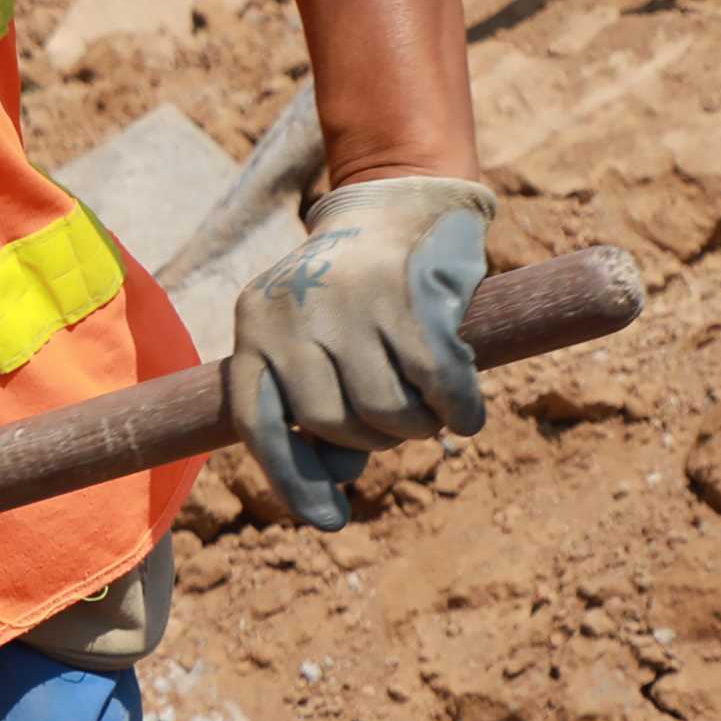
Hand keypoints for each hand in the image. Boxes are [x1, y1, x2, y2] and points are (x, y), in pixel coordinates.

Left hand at [225, 175, 495, 528]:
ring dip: (416, 427)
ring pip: (384, 411)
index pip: (257, 423)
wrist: (400, 199)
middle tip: (400, 424)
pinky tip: (466, 412)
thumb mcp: (315, 336)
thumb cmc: (357, 291)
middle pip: (330, 424)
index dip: (291, 481)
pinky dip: (458, 410)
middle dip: (372, 441)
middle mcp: (292, 315)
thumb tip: (337, 476)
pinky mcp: (409, 296)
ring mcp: (349, 304)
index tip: (328, 521)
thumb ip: (319, 399)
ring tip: (429, 410)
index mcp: (254, 327)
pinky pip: (437, 382)